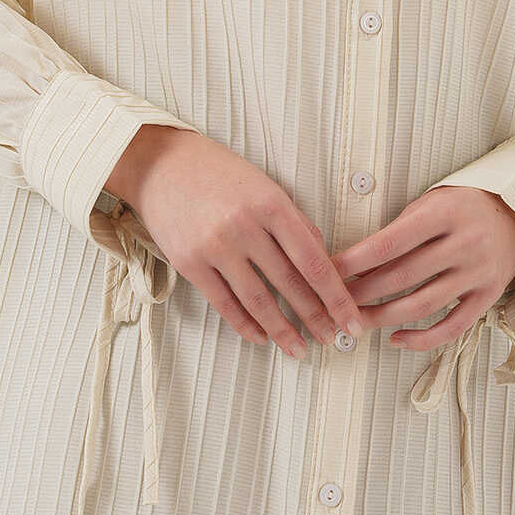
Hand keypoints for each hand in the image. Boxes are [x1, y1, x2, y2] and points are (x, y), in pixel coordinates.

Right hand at [104, 126, 365, 360]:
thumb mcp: (266, 187)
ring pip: (258, 300)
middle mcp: (244, 226)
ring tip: (300, 349)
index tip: (352, 319)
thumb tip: (325, 263)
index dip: (336, 296)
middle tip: (332, 339)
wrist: (162, 165)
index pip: (313, 260)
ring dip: (282, 330)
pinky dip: (245, 324)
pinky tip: (261, 337)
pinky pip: (224, 303)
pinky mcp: (189, 262)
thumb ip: (296, 223)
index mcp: (272, 204)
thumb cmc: (222, 174)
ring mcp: (215, 246)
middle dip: (315, 317)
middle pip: (290, 283)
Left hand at [331, 186, 514, 349]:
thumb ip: (400, 230)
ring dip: (383, 317)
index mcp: (444, 214)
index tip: (329, 272)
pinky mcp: (488, 296)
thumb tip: (356, 263)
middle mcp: (464, 244)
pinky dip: (422, 339)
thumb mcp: (430, 203)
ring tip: (357, 321)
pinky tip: (396, 338)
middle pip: (401, 277)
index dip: (355, 261)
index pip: (390, 243)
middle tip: (335, 301)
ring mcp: (478, 273)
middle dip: (362, 292)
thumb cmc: (463, 206)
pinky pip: (452, 327)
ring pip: (422, 305)